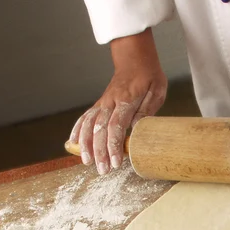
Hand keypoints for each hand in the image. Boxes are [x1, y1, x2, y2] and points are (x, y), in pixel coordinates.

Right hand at [69, 29, 166, 174]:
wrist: (135, 59)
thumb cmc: (148, 76)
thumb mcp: (156, 91)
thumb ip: (146, 111)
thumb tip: (137, 130)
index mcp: (126, 100)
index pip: (116, 127)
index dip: (114, 146)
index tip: (116, 162)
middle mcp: (110, 102)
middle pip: (100, 130)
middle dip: (99, 152)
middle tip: (103, 170)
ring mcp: (102, 103)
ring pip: (88, 125)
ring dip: (85, 144)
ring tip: (86, 161)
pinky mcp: (99, 104)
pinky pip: (84, 118)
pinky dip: (77, 131)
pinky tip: (73, 143)